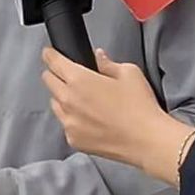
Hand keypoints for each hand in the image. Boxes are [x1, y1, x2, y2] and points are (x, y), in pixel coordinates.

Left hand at [42, 47, 194, 185]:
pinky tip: (89, 117)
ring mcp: (69, 122)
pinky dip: (71, 118)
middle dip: (55, 74)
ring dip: (62, 97)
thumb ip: (108, 63)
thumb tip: (99, 58)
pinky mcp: (73, 139)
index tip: (49, 53)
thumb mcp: (129, 73)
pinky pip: (65, 123)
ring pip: (54, 102)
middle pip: (48, 80)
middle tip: (68, 74)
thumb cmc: (139, 107)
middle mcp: (68, 100)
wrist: (146, 141)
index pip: (53, 61)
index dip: (50, 54)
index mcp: (79, 80)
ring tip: (82, 98)